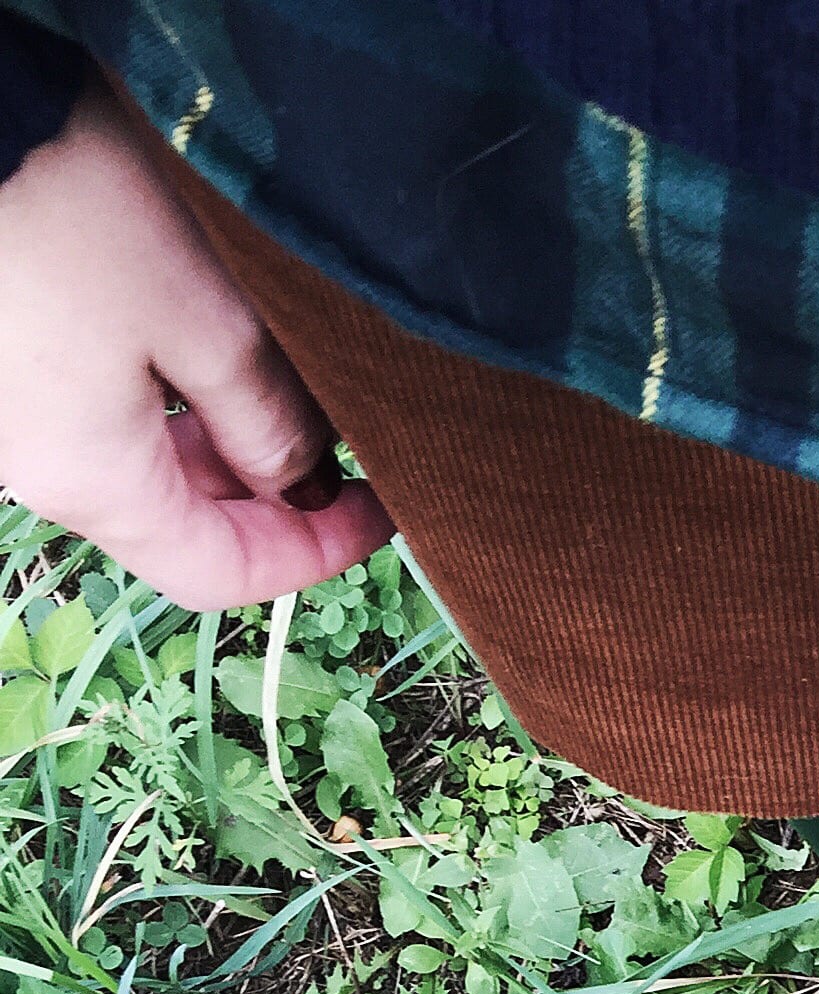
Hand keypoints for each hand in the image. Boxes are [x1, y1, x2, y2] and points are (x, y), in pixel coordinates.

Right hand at [0, 83, 390, 604]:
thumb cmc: (67, 195)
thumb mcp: (207, 319)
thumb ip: (269, 423)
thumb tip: (306, 485)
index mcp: (91, 480)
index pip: (217, 572)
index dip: (311, 556)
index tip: (381, 510)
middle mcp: (42, 461)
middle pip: (182, 516)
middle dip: (272, 491)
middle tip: (347, 437)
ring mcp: (20, 408)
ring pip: (148, 455)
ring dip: (225, 432)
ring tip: (288, 376)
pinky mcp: (11, 350)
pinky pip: (108, 400)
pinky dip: (174, 388)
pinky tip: (211, 329)